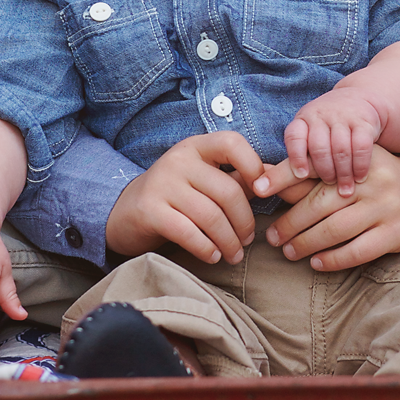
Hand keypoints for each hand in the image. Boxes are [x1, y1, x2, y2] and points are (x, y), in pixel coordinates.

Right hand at [106, 131, 264, 264]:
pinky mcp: (149, 211)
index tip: (262, 194)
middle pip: (228, 192)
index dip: (254, 166)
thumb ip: (236, 178)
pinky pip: (189, 233)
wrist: (123, 213)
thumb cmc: (174, 197)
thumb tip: (276, 177)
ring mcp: (162, 184)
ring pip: (211, 217)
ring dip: (229, 242)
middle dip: (244, 223)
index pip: (232, 143)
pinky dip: (207, 249)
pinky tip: (213, 256)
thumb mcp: (203, 180)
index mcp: (196, 147)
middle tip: (247, 241)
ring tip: (234, 254)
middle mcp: (178, 160)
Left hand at [261, 145, 399, 271]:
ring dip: (306, 244)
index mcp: (354, 158)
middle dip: (290, 223)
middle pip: (319, 204)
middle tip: (271, 236)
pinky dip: (333, 259)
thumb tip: (264, 177)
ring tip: (289, 252)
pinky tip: (316, 263)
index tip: (256, 190)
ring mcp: (385, 207)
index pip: (312, 168)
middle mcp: (370, 180)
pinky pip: (358, 250)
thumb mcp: (350, 166)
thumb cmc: (376, 180)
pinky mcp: (396, 233)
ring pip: (335, 230)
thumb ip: (314, 173)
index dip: (281, 178)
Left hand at [281, 81, 384, 195]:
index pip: (295, 136)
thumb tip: (260, 188)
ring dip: (343, 173)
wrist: (360, 100)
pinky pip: (361, 146)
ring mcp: (343, 117)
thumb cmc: (327, 127)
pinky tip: (360, 177)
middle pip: (319, 147)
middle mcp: (321, 115)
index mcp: (303, 119)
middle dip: (323, 171)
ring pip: (340, 149)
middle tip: (328, 186)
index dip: (296, 156)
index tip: (300, 175)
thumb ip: (294, 157)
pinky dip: (360, 165)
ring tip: (345, 190)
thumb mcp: (309, 133)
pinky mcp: (364, 121)